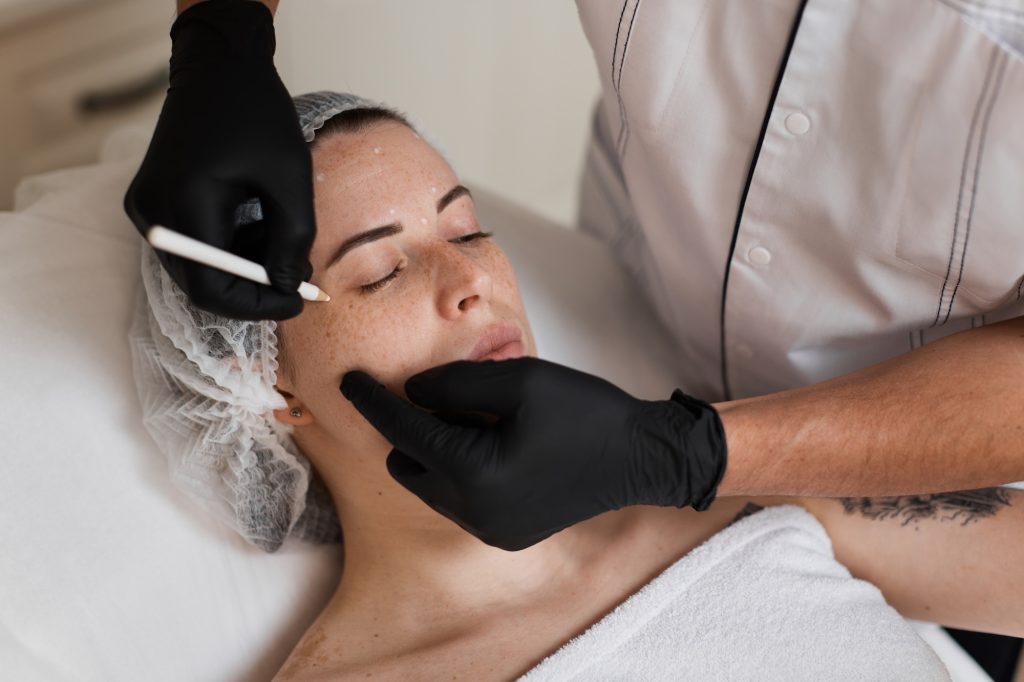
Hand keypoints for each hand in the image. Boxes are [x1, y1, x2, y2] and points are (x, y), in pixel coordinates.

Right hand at [125, 0, 313, 319]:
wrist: (218, 64)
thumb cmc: (257, 113)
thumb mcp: (290, 179)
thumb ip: (293, 239)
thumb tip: (290, 288)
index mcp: (184, 205)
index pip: (212, 291)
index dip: (258, 306)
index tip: (300, 300)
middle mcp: (154, 213)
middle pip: (202, 284)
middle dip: (254, 289)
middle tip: (298, 277)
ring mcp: (147, 208)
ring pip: (198, 267)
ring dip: (244, 267)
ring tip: (282, 240)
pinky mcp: (153, 201)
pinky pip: (192, 244)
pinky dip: (228, 248)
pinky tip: (257, 225)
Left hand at [340, 358, 727, 550]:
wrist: (639, 458)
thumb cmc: (584, 413)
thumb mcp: (519, 380)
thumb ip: (455, 383)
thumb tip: (413, 391)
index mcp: (473, 473)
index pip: (405, 431)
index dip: (374, 401)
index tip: (349, 380)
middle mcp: (473, 512)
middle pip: (409, 464)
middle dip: (411, 429)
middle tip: (443, 397)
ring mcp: (488, 530)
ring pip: (431, 485)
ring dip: (436, 451)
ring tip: (478, 421)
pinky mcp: (504, 534)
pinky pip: (458, 501)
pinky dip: (460, 472)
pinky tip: (494, 447)